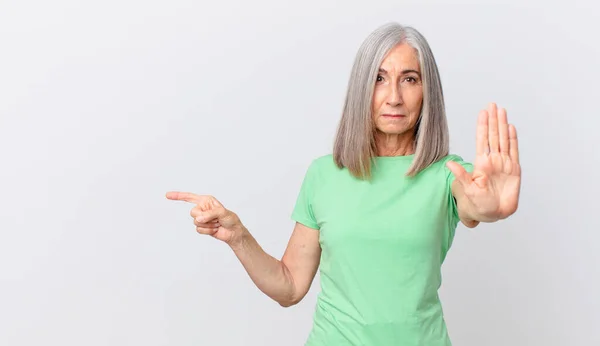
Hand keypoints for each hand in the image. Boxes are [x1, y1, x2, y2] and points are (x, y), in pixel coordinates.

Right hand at [166, 191, 244, 245]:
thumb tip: (198, 219)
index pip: (189, 197)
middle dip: (204, 217)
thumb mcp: (222, 213)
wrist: (233, 232)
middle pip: (192, 212)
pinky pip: (198, 230)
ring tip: (216, 223)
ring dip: (208, 224)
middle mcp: (202, 208)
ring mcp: (201, 218)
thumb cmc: (230, 219)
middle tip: (215, 218)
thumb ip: (209, 214)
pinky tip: (215, 229)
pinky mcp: (202, 227)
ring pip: (195, 222)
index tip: (167, 195)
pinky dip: (208, 230)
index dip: (178, 196)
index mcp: (206, 200)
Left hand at [447, 103, 520, 221]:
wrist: (493, 214)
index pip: (482, 140)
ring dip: (503, 125)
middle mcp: (492, 160)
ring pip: (504, 140)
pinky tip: (512, 128)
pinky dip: (513, 140)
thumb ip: (461, 175)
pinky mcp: (514, 170)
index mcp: (481, 163)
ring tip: (502, 111)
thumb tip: (449, 163)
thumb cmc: (478, 204)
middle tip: (492, 104)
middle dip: (493, 120)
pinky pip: (514, 152)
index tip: (483, 112)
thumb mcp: (468, 189)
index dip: (483, 126)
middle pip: (493, 136)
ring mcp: (504, 164)